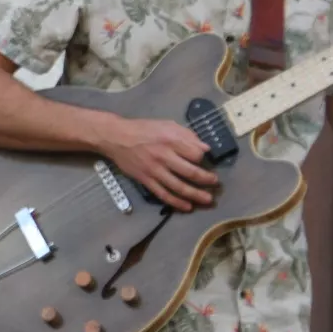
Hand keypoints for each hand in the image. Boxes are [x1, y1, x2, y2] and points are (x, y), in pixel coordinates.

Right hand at [98, 117, 217, 212]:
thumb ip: (187, 135)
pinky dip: (176, 202)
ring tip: (207, 199)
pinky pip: (163, 194)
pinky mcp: (146, 180)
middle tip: (215, 183)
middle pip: (190, 172)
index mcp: (171, 140)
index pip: (195, 153)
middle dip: (206, 179)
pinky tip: (187, 207)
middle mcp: (164, 156)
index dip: (203, 157)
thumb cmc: (143, 129)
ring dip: (195, 195)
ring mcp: (154, 170)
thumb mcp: (166, 124)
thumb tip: (205, 147)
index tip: (205, 159)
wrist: (116, 137)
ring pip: (179, 187)